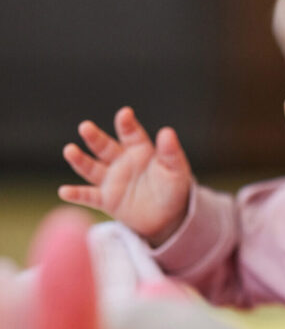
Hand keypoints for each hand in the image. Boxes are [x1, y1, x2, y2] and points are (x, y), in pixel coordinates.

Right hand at [58, 106, 192, 246]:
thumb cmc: (172, 187)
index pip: (131, 134)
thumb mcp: (176, 170)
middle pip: (105, 146)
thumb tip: (167, 131)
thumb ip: (171, 152)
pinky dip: (76, 194)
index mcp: (140, 150)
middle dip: (94, 137)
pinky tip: (64, 191)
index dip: (127, 124)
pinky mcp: (107, 199)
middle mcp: (121, 161)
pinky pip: (88, 196)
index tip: (125, 114)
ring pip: (92, 167)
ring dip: (80, 159)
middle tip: (85, 127)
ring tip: (69, 150)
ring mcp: (112, 179)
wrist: (167, 215)